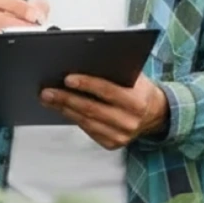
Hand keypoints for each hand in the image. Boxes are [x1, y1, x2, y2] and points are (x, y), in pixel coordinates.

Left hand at [39, 71, 168, 149]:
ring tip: (49, 99)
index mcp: (136, 101)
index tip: (67, 79)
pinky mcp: (113, 143)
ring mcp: (121, 135)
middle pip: (92, 109)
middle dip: (66, 99)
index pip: (108, 91)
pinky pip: (88, 130)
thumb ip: (114, 69)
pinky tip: (62, 109)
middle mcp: (129, 121)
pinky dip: (73, 118)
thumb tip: (83, 58)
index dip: (87, 84)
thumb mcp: (134, 76)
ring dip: (64, 109)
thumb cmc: (139, 90)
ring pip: (86, 122)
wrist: (155, 114)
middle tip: (48, 91)